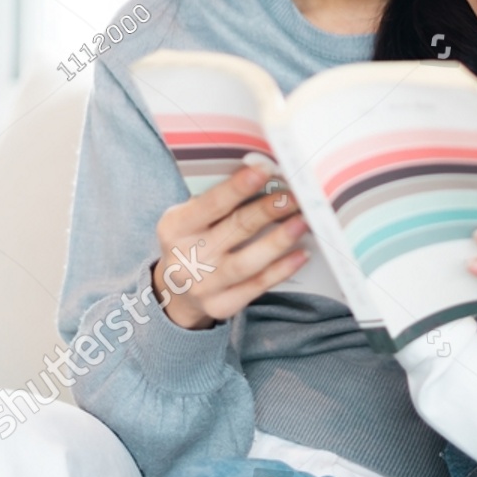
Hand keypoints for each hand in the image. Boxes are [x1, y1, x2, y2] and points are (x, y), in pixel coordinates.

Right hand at [151, 165, 307, 329]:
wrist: (175, 290)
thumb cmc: (192, 241)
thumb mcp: (190, 219)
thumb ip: (218, 202)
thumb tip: (264, 177)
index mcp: (175, 227)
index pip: (211, 204)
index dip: (238, 187)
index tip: (264, 170)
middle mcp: (186, 257)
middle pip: (235, 229)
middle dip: (268, 210)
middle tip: (296, 195)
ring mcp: (202, 286)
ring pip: (246, 262)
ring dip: (278, 241)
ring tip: (302, 223)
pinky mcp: (220, 306)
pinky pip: (256, 286)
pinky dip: (281, 270)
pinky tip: (301, 254)